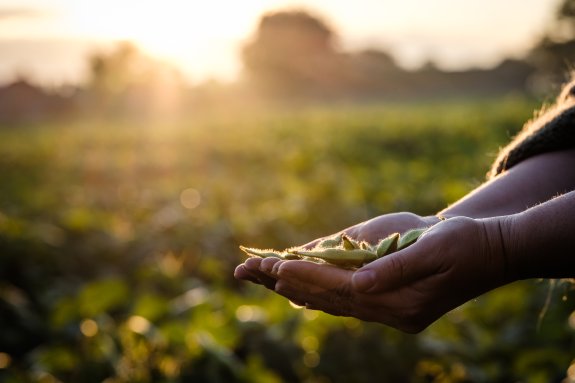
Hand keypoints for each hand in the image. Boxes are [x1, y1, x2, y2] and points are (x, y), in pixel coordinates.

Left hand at [256, 216, 513, 332]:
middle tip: (251, 271)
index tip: (274, 264)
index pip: (342, 289)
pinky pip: (347, 303)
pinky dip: (321, 295)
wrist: (493, 253)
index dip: (308, 275)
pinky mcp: (392, 306)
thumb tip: (358, 283)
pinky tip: (300, 290)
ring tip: (266, 278)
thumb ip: (396, 269)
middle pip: (330, 300)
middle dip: (291, 283)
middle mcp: (392, 313)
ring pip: (334, 304)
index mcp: (401, 301)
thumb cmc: (467, 243)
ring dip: (299, 290)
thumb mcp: (435, 249)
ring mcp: (391, 313)